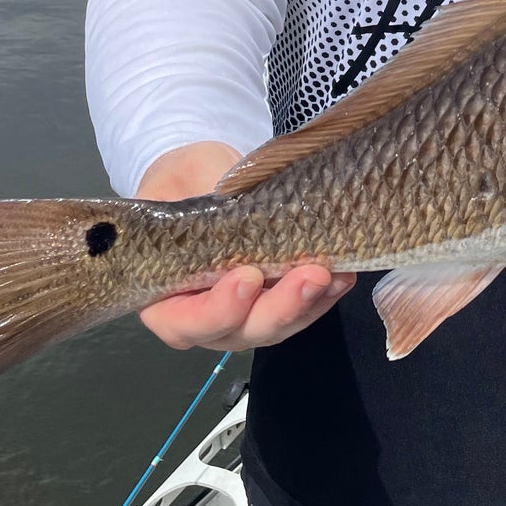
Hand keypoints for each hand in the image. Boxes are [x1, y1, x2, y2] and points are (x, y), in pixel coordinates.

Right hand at [134, 141, 354, 351]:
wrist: (204, 174)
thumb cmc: (182, 180)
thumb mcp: (179, 182)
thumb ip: (199, 202)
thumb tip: (233, 202)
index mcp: (162, 297)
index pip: (186, 323)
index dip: (218, 308)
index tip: (247, 277)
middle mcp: (202, 316)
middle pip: (241, 331)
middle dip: (280, 308)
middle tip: (311, 276)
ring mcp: (242, 314)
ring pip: (275, 326)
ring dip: (309, 304)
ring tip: (334, 274)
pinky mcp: (273, 300)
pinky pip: (299, 311)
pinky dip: (323, 297)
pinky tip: (343, 275)